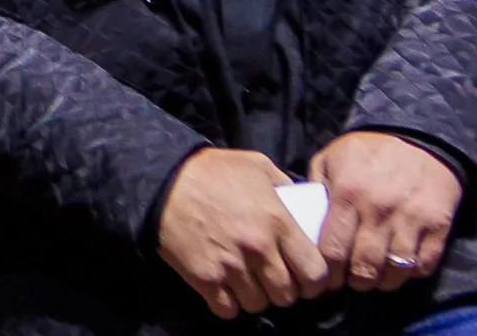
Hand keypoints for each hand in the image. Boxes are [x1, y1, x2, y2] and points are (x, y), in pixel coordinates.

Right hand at [157, 147, 329, 318]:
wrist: (161, 179)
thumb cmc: (212, 170)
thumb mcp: (256, 166)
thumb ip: (285, 186)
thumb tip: (303, 206)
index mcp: (278, 222)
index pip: (315, 273)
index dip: (314, 281)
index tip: (305, 277)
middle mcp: (259, 249)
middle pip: (287, 295)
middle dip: (284, 290)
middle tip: (273, 278)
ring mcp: (231, 266)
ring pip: (258, 304)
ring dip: (255, 296)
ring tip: (247, 281)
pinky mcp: (205, 277)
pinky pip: (228, 309)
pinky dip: (228, 303)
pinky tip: (225, 288)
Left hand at [311, 130, 461, 293]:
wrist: (419, 138)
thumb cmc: (369, 150)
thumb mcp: (331, 158)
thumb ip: (316, 187)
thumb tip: (303, 217)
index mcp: (347, 194)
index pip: (332, 250)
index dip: (327, 272)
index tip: (325, 278)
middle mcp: (378, 211)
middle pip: (364, 267)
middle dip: (354, 281)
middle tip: (350, 281)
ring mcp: (410, 220)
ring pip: (395, 270)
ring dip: (382, 281)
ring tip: (373, 278)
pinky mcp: (437, 226)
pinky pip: (424, 264)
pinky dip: (411, 273)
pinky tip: (399, 268)